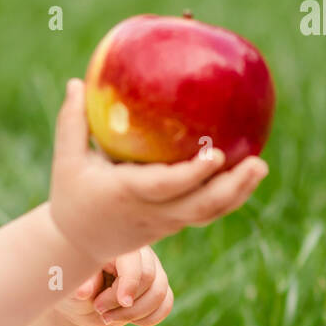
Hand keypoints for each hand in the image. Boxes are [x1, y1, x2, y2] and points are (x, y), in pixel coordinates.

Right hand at [48, 78, 268, 265]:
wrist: (77, 243)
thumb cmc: (71, 194)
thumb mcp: (65, 160)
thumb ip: (72, 122)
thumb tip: (76, 81)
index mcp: (126, 193)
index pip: (166, 186)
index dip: (194, 174)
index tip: (217, 153)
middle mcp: (152, 211)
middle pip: (201, 207)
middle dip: (232, 187)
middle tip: (258, 162)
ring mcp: (166, 221)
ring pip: (209, 213)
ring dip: (238, 193)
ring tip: (259, 166)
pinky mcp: (173, 224)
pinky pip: (206, 212)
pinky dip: (229, 197)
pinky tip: (245, 175)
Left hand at [55, 246, 173, 325]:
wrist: (80, 303)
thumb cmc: (74, 287)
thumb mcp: (70, 284)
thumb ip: (80, 283)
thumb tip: (84, 291)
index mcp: (116, 246)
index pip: (134, 261)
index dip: (130, 282)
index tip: (122, 301)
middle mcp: (139, 254)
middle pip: (149, 278)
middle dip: (125, 302)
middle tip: (99, 309)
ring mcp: (152, 270)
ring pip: (160, 293)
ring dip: (135, 313)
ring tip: (108, 317)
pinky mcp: (158, 287)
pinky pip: (165, 305)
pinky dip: (149, 318)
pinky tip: (129, 320)